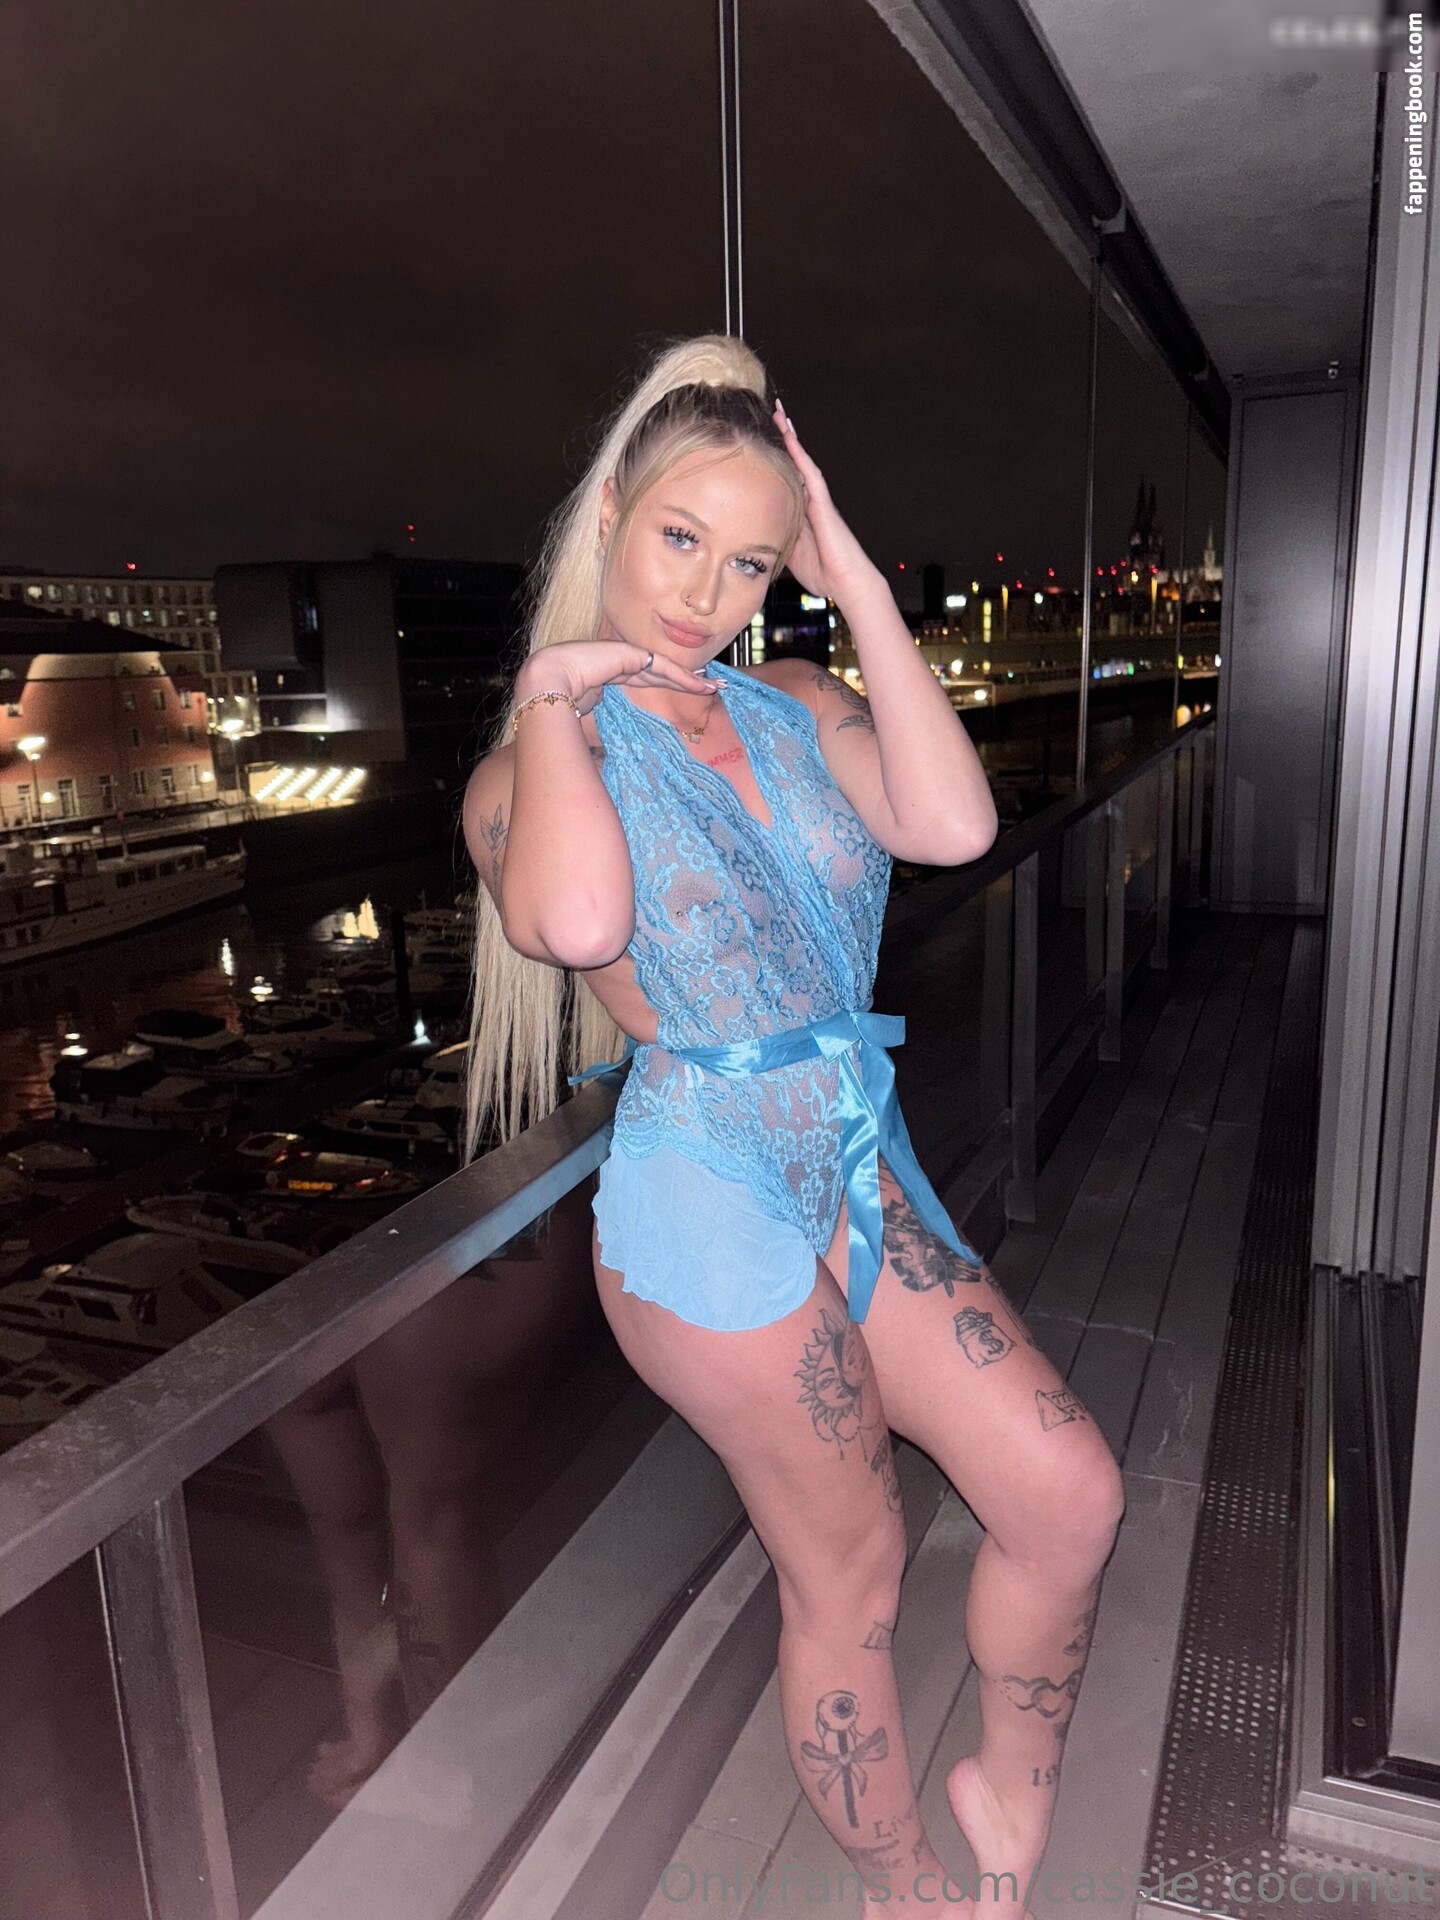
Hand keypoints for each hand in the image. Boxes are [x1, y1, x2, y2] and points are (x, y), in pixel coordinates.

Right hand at [515, 639, 718, 718]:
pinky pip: (662, 667)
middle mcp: (617, 661)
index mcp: (606, 673)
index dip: (665, 683)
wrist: (544, 682)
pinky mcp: (629, 654)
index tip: (685, 691)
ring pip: (665, 669)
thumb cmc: (556, 703)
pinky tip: (701, 685)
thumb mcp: (586, 715)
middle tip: (712, 686)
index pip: (643, 678)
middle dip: (686, 679)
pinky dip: (683, 677)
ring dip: (692, 679)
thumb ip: (601, 719)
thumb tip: (602, 749)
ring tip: (716, 686)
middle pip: (659, 671)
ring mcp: (623, 655)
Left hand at [772, 399, 880, 603]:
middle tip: (769, 412)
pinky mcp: (824, 504)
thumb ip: (776, 536)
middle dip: (782, 438)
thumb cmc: (823, 573)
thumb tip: (751, 531)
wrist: (848, 585)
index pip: (784, 477)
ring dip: (790, 436)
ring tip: (778, 413)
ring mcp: (818, 500)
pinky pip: (810, 473)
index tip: (758, 439)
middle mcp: (810, 501)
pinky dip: (799, 454)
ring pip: (801, 461)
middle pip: (793, 462)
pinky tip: (789, 436)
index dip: (773, 457)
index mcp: (800, 512)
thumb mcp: (789, 553)